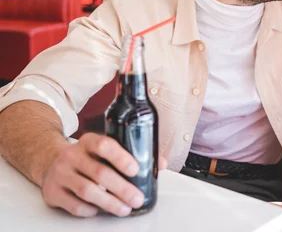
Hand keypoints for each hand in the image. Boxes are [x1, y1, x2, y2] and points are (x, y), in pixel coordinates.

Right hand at [41, 133, 167, 216]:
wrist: (49, 162)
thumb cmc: (86, 157)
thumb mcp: (104, 149)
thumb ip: (132, 154)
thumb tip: (160, 164)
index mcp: (88, 141)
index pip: (104, 145)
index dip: (121, 157)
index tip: (135, 169)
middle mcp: (72, 155)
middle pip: (99, 172)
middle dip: (122, 188)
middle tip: (137, 198)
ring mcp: (60, 173)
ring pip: (87, 190)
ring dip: (109, 202)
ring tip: (124, 209)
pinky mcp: (52, 192)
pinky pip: (74, 205)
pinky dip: (90, 210)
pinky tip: (100, 210)